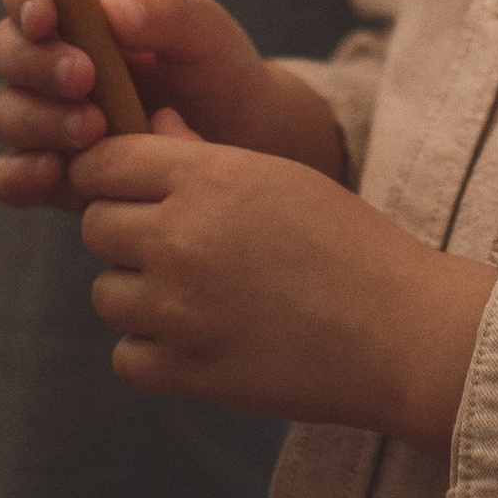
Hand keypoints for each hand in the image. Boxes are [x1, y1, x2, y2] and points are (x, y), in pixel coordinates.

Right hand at [0, 0, 348, 211]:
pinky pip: (8, 176)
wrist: (241, 140)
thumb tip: (111, 12)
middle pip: (4, 50)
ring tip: (95, 132)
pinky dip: (21, 175)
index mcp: (81, 6)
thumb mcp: (204, 31)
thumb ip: (163, 12)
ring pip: (4, 113)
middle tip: (85, 81)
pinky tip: (58, 174)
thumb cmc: (216, 68)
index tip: (48, 19)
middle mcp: (50, 58)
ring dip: (39, 121)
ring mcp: (45, 117)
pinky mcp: (50, 172)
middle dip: (36, 65)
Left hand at [71, 126, 495, 443]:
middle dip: (124, 231)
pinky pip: (126, 356)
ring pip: (105, 293)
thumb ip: (203, 153)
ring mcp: (179, 310)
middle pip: (95, 226)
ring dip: (138, 292)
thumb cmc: (347, 245)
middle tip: (172, 244)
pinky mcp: (187, 372)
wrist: (401, 333)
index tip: (125, 187)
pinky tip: (198, 338)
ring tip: (195, 294)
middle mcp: (181, 239)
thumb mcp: (279, 177)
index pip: (103, 162)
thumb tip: (153, 124)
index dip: (108, 172)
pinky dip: (152, 350)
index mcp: (207, 179)